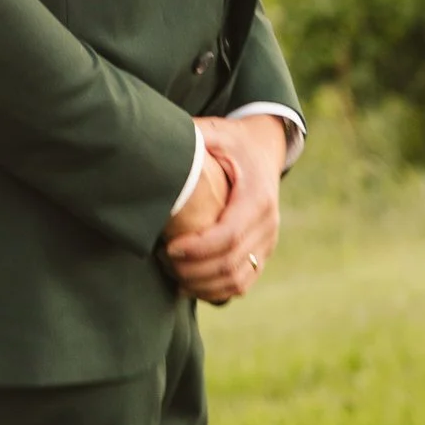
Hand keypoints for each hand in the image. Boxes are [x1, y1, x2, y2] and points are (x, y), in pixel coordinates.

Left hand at [162, 112, 285, 306]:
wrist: (264, 149)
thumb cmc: (232, 141)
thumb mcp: (215, 132)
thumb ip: (192, 137)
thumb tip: (157, 141)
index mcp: (257, 196)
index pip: (229, 235)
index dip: (197, 248)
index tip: (167, 248)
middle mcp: (268, 224)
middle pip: (230, 263)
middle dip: (192, 270)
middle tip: (161, 261)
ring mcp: (267, 243)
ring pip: (237, 281)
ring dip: (201, 285)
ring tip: (171, 273)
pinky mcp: (261, 254)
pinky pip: (241, 284)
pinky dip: (214, 291)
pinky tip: (186, 284)